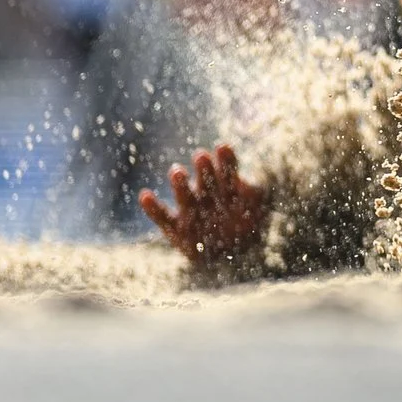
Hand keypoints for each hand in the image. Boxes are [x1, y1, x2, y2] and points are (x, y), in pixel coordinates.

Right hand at [139, 143, 267, 268]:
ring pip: (185, 196)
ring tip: (177, 172)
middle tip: (201, 156)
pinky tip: (144, 196)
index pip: (228, 171)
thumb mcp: (257, 207)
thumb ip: (254, 194)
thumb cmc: (246, 224)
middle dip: (205, 169)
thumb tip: (246, 184)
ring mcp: (191, 211)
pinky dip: (152, 208)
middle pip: (206, 181)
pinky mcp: (176, 229)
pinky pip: (162, 218)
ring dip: (180, 184)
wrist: (232, 255)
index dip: (226, 160)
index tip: (223, 147)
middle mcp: (207, 195)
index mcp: (227, 187)